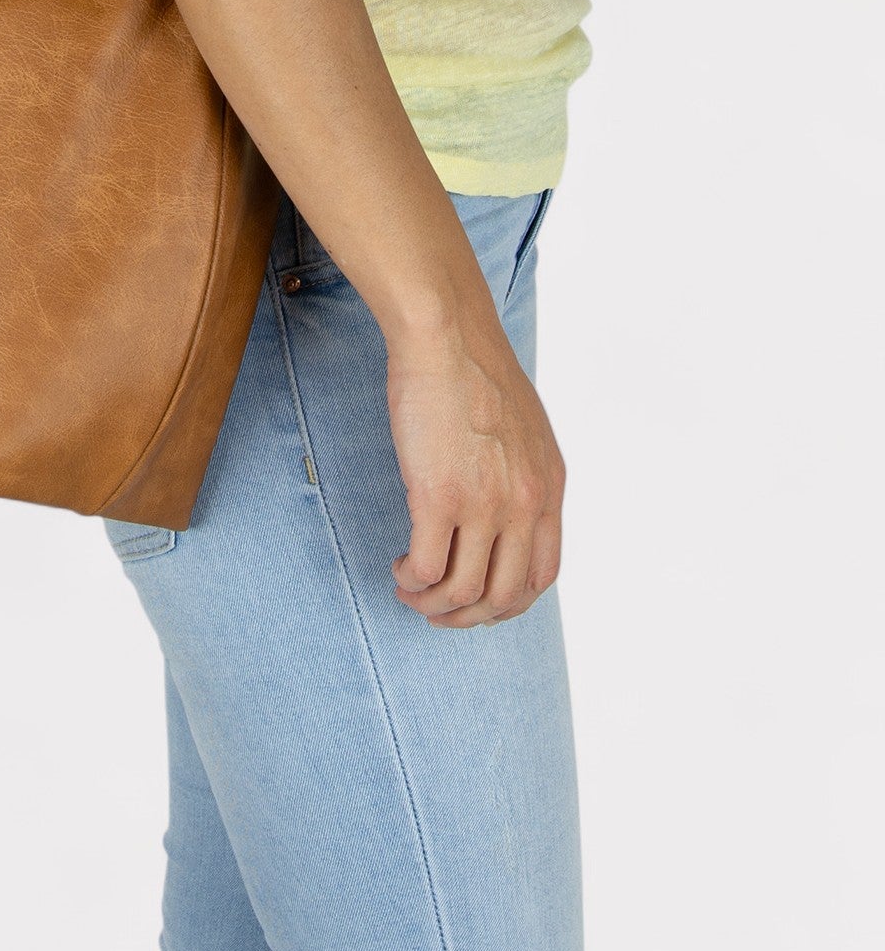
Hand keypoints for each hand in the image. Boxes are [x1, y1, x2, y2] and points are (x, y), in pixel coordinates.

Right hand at [385, 313, 564, 628]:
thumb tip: (504, 504)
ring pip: (463, 591)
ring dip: (433, 604)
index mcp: (549, 489)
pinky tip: (400, 568)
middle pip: (504, 595)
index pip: (542, 577)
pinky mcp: (438, 496)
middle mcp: (524, 504)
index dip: (507, 602)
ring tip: (409, 588)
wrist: (446, 334)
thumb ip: (523, 472)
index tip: (477, 600)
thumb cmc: (473, 369)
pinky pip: (427, 569)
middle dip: (467, 615)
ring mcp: (483, 504)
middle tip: (437, 609)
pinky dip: (412, 580)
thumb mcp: (525, 429)